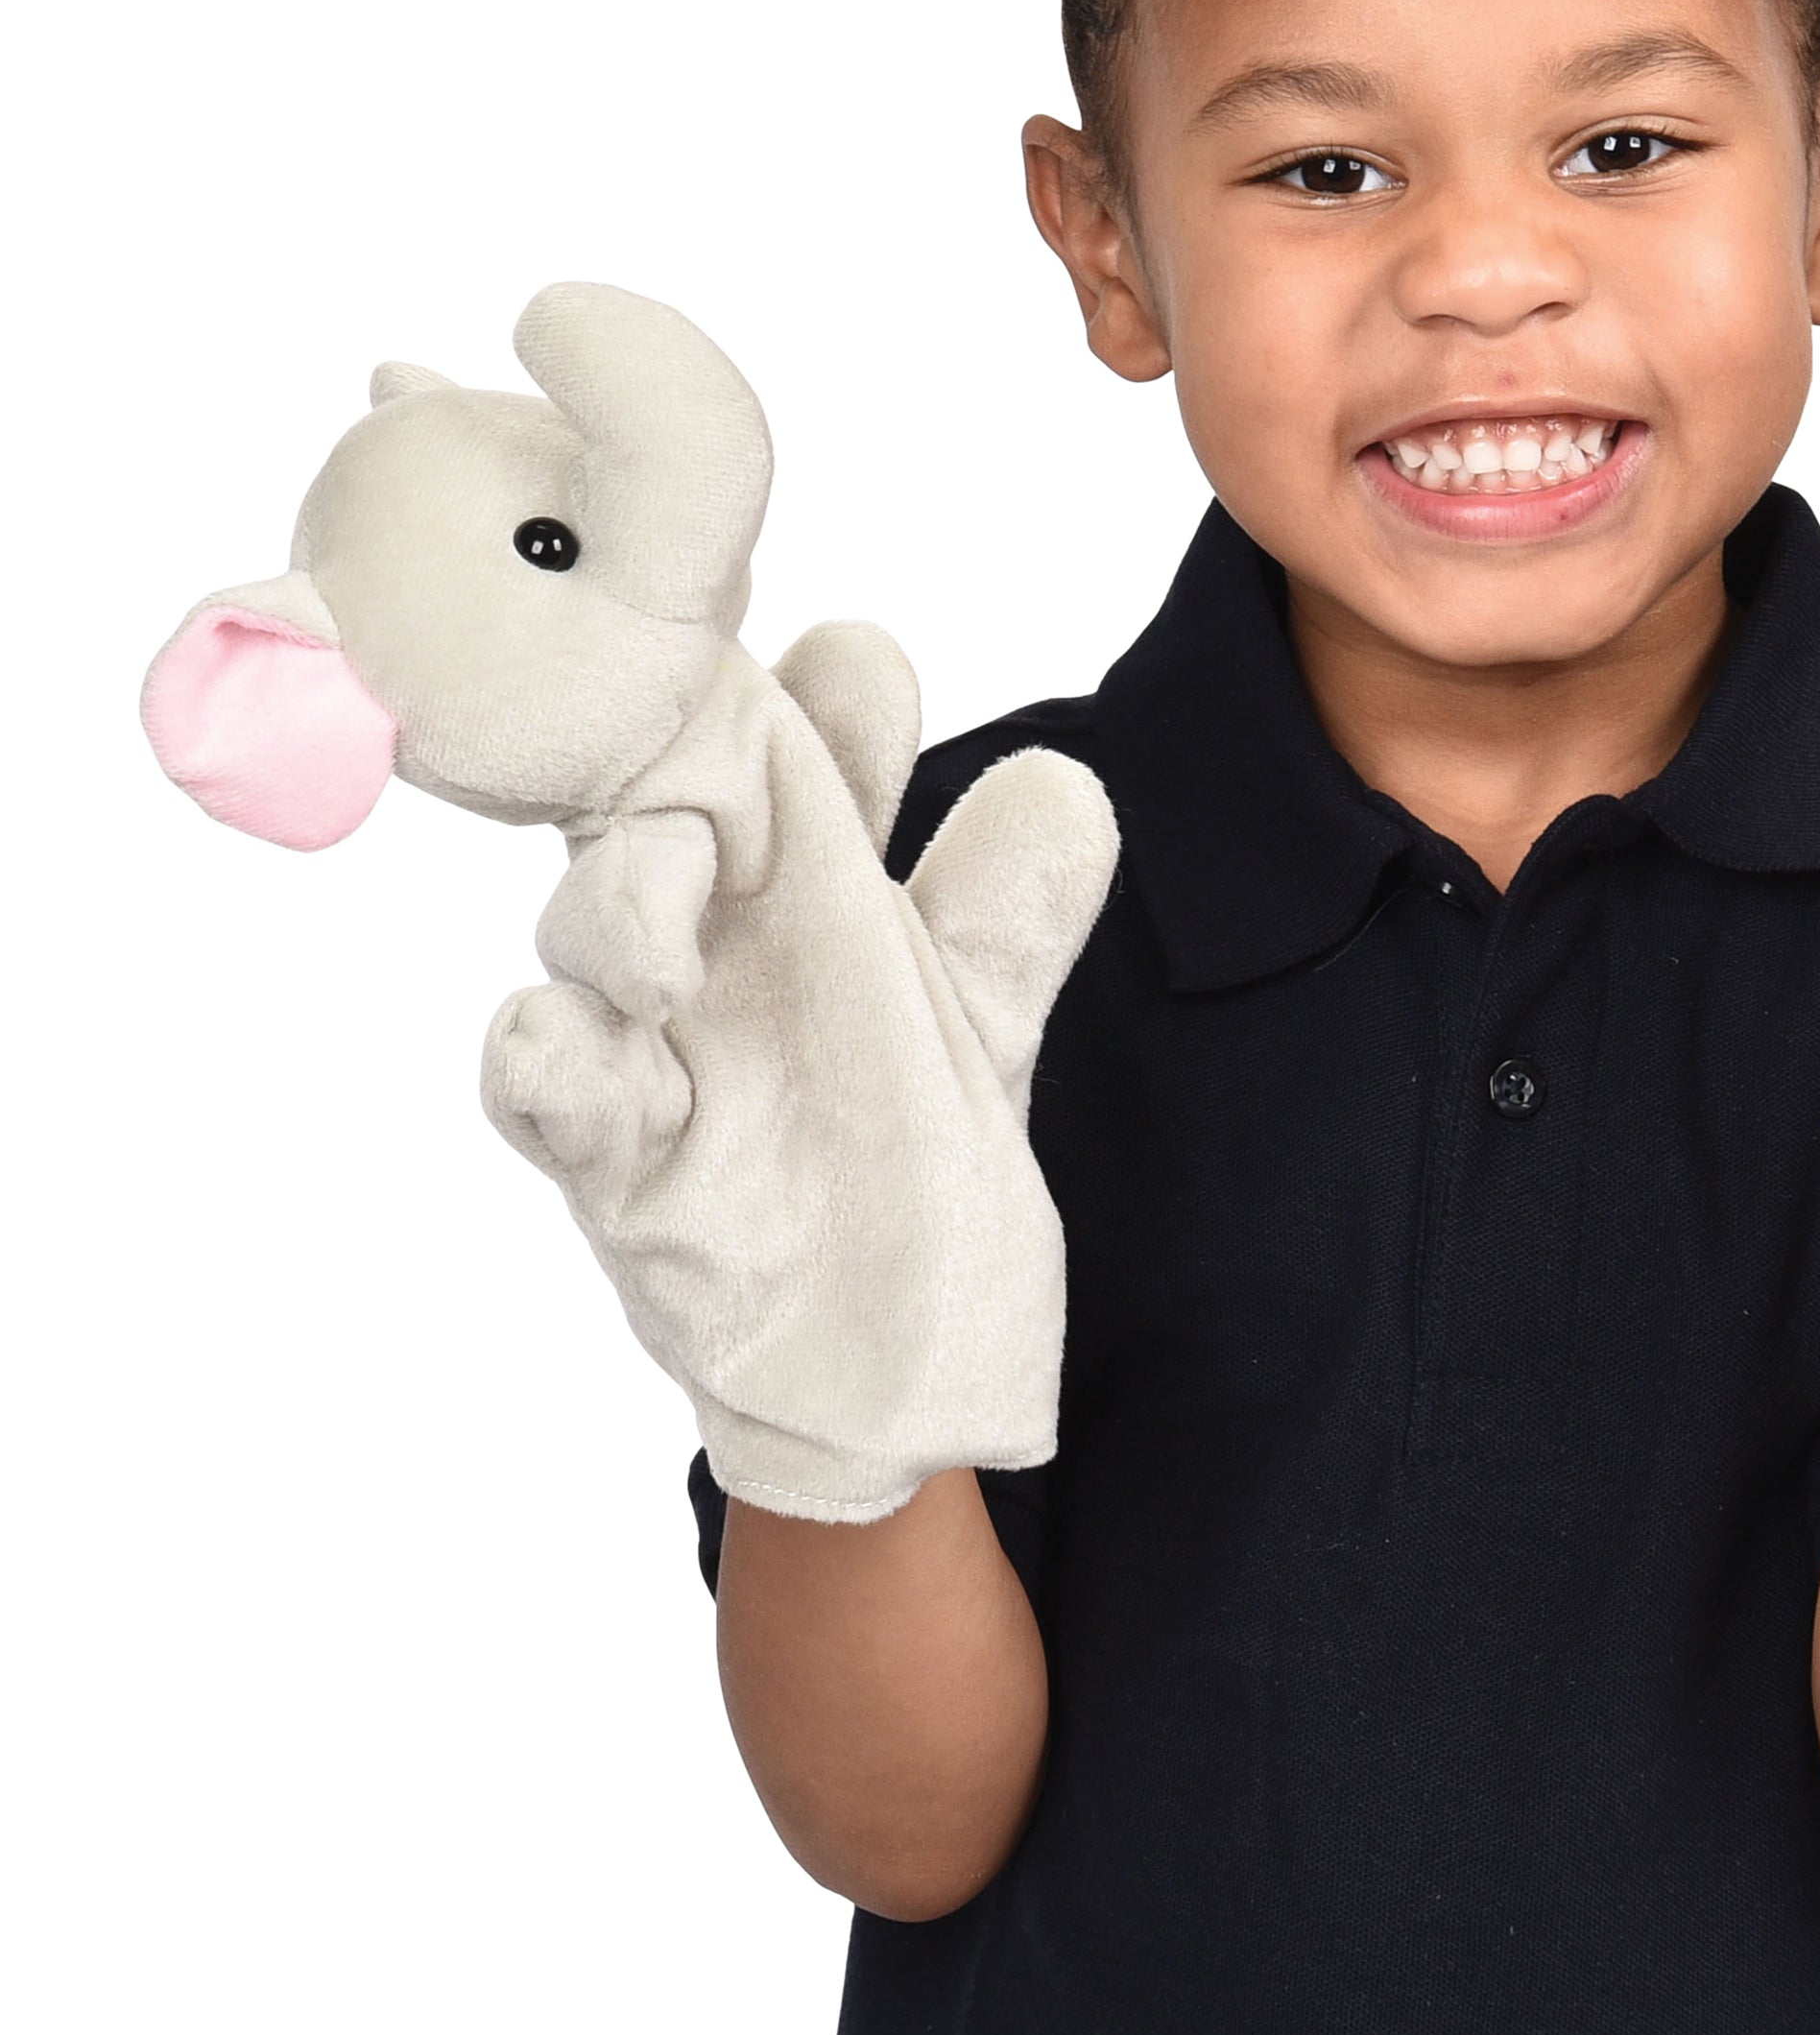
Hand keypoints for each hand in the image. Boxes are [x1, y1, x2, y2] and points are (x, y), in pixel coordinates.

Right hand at [482, 628, 1117, 1517]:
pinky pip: (542, 1080)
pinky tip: (572, 1046)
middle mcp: (724, 932)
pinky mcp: (606, 1154)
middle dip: (687, 740)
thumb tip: (1063, 779)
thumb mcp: (982, 1025)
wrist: (880, 1371)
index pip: (807, 740)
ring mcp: (653, 1037)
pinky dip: (548, 1056)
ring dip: (624, 901)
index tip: (853, 663)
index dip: (826, 692)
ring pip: (597, 920)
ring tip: (670, 923)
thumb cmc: (911, 1165)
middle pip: (675, 790)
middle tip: (724, 714)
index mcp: (821, 882)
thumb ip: (1011, 913)